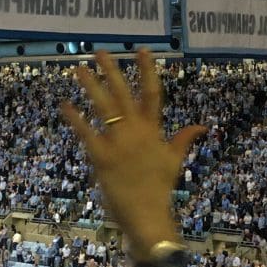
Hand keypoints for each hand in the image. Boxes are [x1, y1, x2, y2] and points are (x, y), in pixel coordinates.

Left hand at [62, 49, 205, 258]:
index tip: (141, 51)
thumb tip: (202, 125)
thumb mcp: (174, 161)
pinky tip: (65, 104)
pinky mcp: (102, 158)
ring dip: (90, 86)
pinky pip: (85, 133)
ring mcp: (119, 144)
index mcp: (153, 130)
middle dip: (112, 71)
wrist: (148, 216)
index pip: (153, 93)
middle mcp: (137, 132)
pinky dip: (74, 118)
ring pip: (104, 108)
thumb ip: (184, 139)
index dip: (147, 70)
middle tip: (99, 52)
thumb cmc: (159, 189)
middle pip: (123, 94)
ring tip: (77, 69)